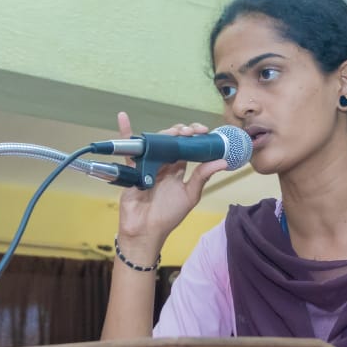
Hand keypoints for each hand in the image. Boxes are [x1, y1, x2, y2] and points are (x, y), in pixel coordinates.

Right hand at [114, 111, 229, 257]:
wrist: (145, 230)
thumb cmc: (168, 216)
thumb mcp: (190, 195)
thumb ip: (202, 176)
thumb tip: (223, 161)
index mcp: (177, 169)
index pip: (187, 147)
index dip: (195, 137)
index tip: (204, 131)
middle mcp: (163, 164)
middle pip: (172, 140)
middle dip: (182, 131)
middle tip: (191, 131)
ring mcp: (147, 164)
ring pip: (155, 141)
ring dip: (165, 131)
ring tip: (176, 131)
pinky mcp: (132, 167)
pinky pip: (128, 148)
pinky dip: (125, 132)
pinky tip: (123, 116)